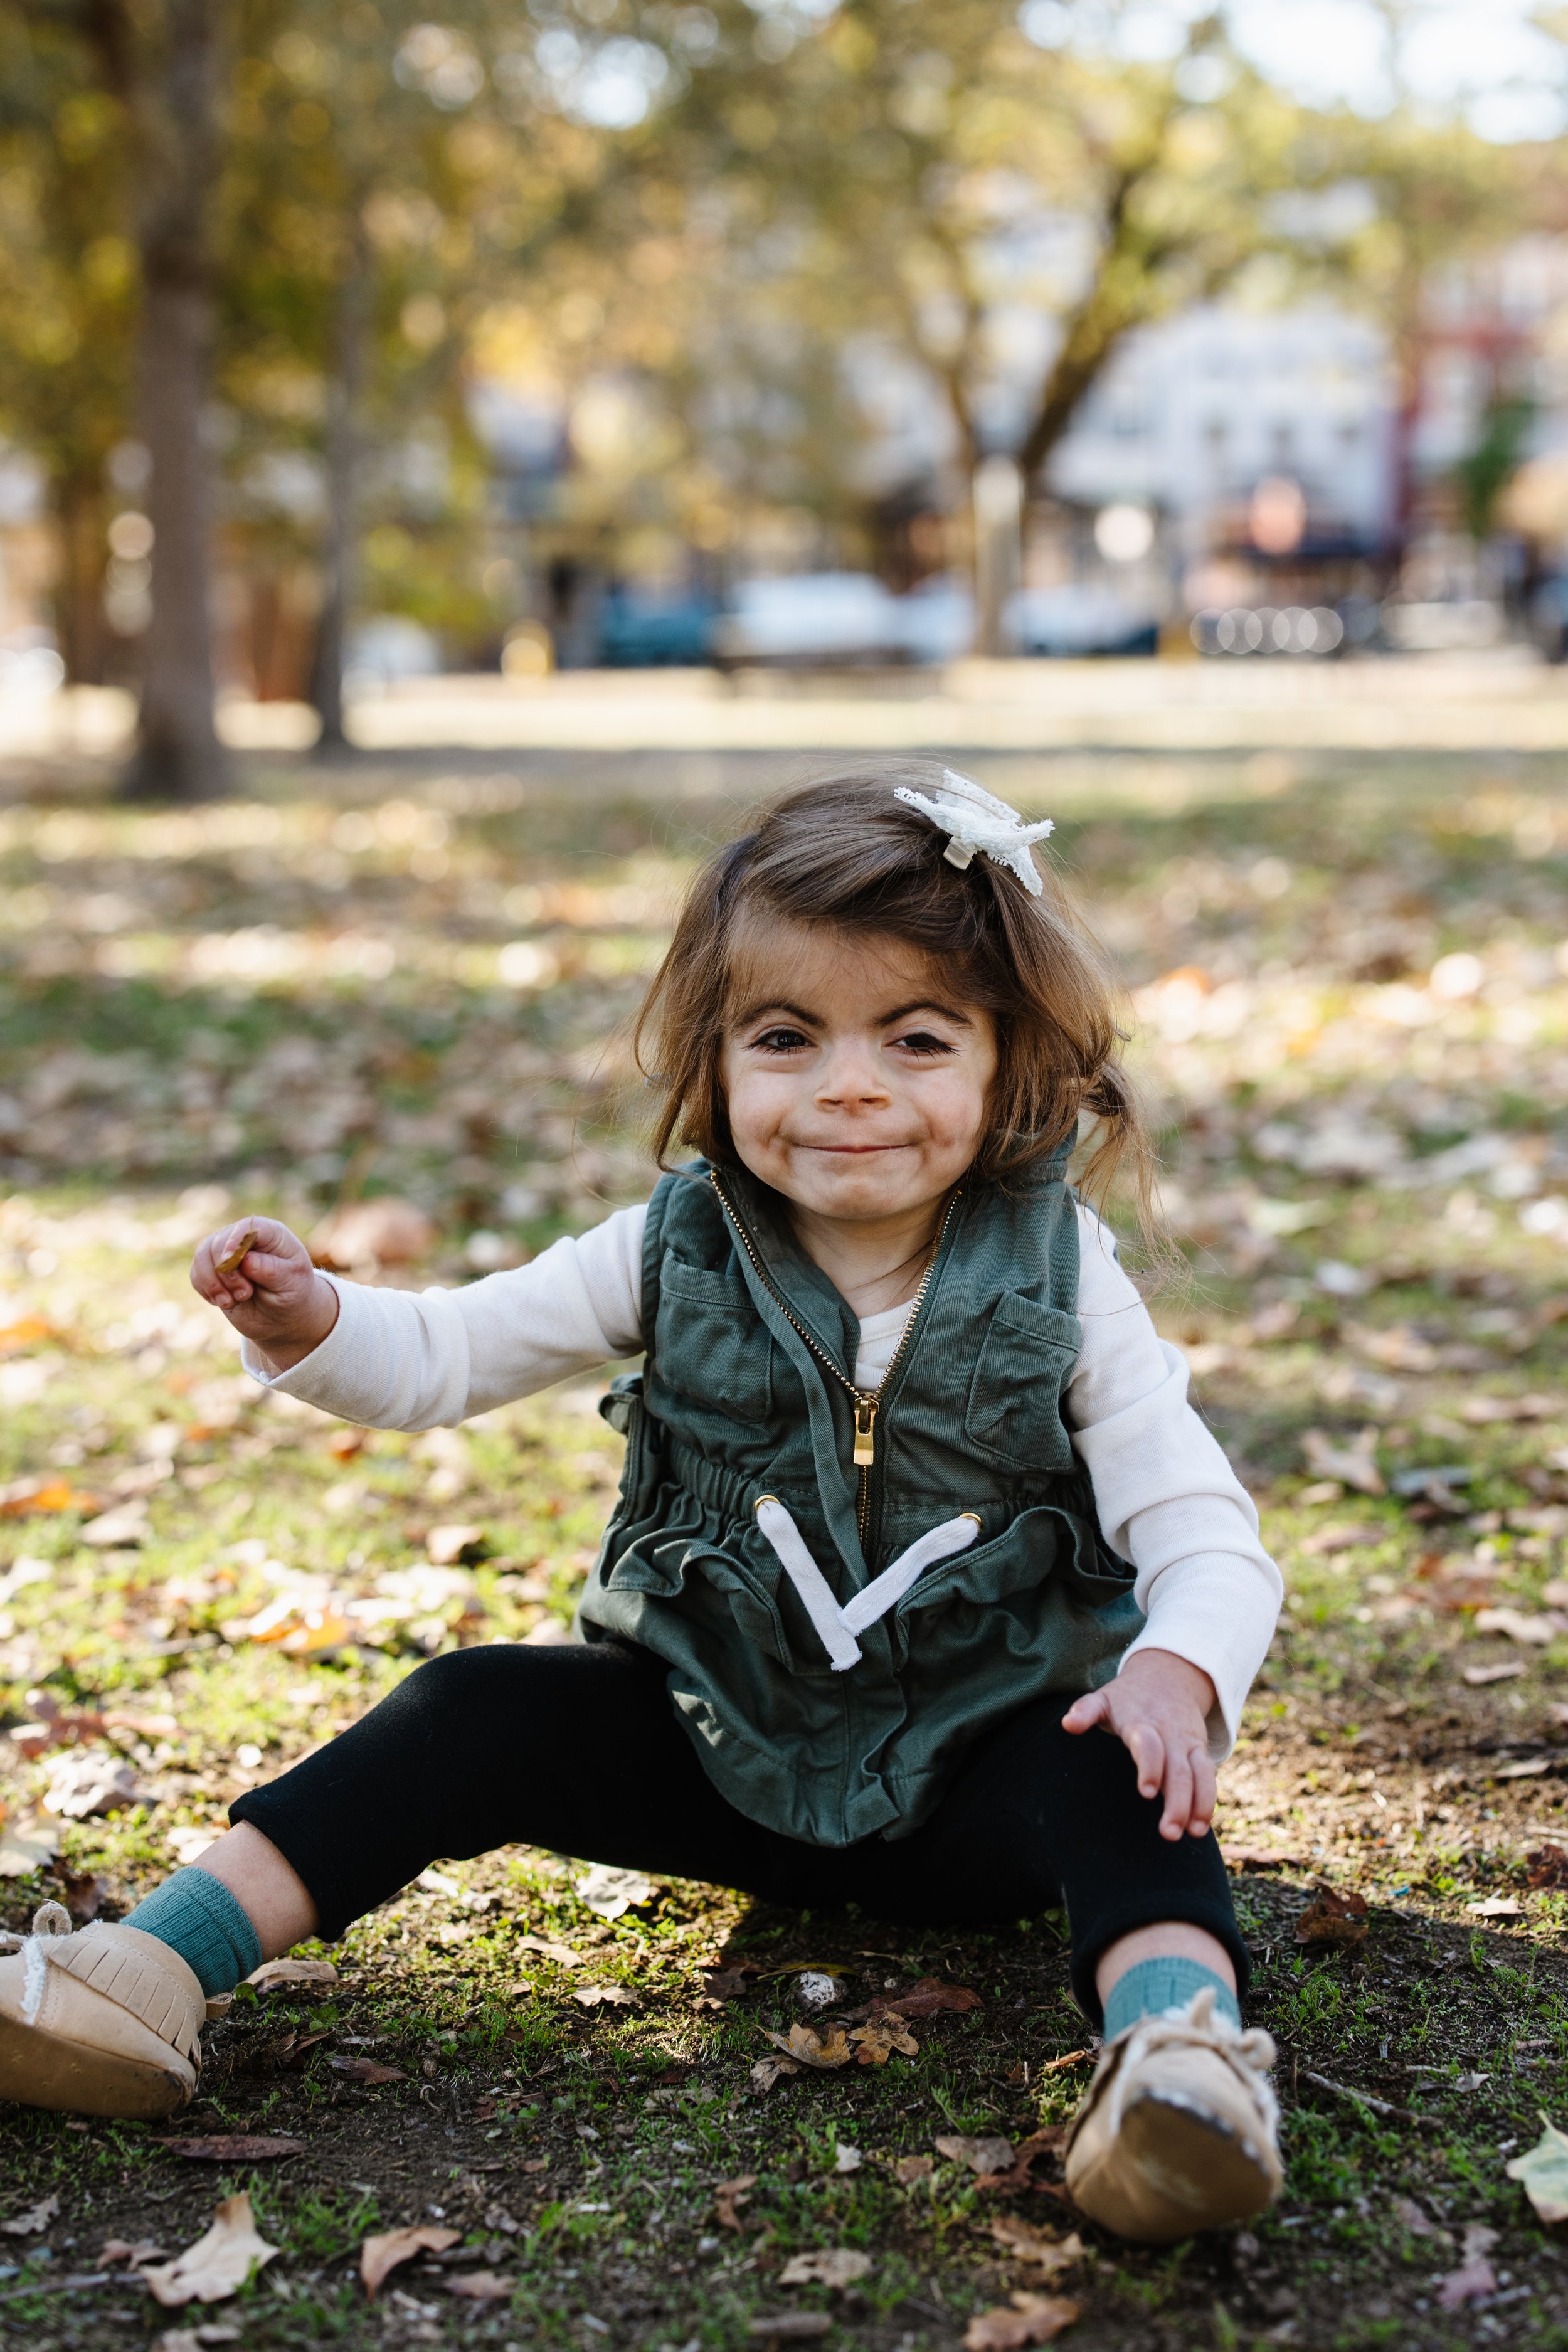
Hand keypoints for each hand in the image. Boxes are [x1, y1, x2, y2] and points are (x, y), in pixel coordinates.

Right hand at [189, 1216, 338, 1372]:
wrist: (283, 1316)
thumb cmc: (293, 1294)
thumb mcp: (291, 1283)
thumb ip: (271, 1270)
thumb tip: (246, 1259)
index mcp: (271, 1234)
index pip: (247, 1228)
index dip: (234, 1242)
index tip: (230, 1262)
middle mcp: (245, 1238)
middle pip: (219, 1243)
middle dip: (227, 1273)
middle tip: (245, 1294)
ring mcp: (226, 1252)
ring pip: (202, 1256)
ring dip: (213, 1283)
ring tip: (231, 1302)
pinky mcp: (213, 1270)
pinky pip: (196, 1273)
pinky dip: (206, 1289)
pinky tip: (224, 1302)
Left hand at [1062, 1650, 1217, 1841]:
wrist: (1167, 1675)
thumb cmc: (1126, 1698)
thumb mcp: (1102, 1698)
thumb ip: (1085, 1711)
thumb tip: (1067, 1725)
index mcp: (1141, 1723)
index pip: (1148, 1744)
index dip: (1150, 1766)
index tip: (1145, 1793)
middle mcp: (1169, 1734)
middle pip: (1178, 1770)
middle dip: (1177, 1802)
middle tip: (1168, 1833)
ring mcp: (1187, 1742)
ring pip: (1200, 1774)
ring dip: (1199, 1805)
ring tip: (1193, 1834)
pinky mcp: (1200, 1749)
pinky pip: (1208, 1775)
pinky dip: (1208, 1799)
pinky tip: (1200, 1825)